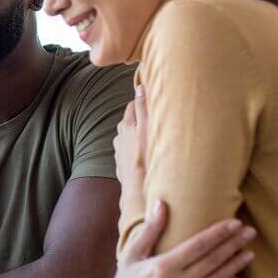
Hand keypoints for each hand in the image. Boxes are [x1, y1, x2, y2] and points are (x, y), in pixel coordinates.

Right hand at [97, 201, 255, 277]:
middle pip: (212, 260)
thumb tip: (161, 204)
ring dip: (235, 265)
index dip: (219, 233)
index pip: (198, 245)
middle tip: (250, 232)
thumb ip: (150, 230)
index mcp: (162, 266)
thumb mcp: (132, 255)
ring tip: (249, 253)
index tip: (235, 223)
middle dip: (233, 244)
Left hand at [113, 84, 147, 213]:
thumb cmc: (145, 158)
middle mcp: (119, 137)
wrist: (138, 190)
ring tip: (155, 139)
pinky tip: (148, 155)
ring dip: (140, 136)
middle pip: (132, 121)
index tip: (154, 102)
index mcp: (125, 126)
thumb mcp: (148, 129)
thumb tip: (139, 87)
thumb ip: (144, 108)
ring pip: (131, 137)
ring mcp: (119, 152)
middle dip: (142, 119)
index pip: (133, 106)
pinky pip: (131, 152)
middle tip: (158, 120)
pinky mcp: (122, 165)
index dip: (143, 102)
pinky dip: (138, 151)